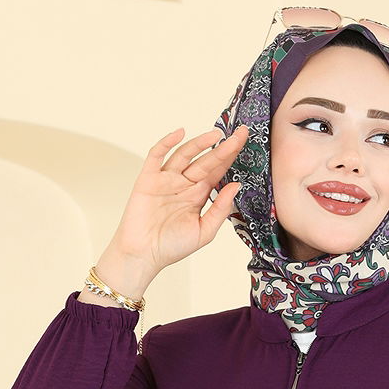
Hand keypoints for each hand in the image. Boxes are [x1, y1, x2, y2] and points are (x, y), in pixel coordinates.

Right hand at [106, 124, 249, 279]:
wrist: (143, 255)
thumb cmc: (172, 247)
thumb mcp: (204, 231)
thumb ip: (220, 209)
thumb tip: (236, 186)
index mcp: (198, 195)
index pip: (217, 171)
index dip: (231, 156)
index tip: (244, 142)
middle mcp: (184, 184)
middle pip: (206, 160)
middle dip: (223, 147)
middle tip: (240, 133)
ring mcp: (166, 179)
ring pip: (185, 154)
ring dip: (200, 143)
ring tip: (216, 135)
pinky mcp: (148, 178)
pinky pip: (157, 155)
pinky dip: (167, 142)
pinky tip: (181, 133)